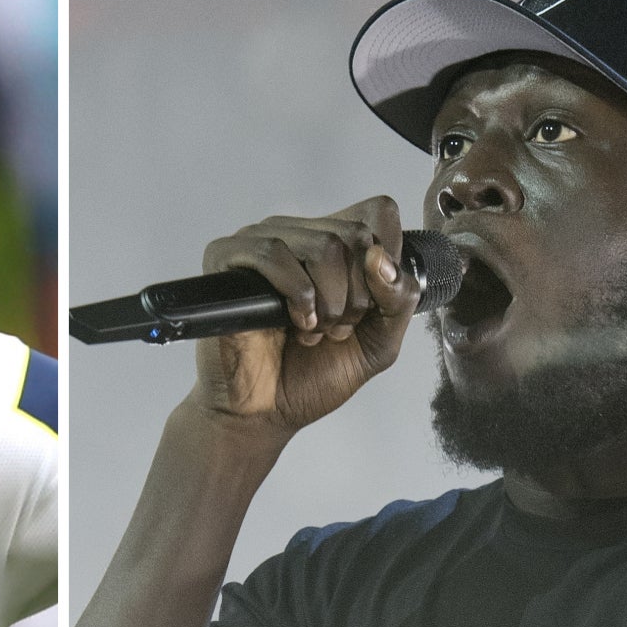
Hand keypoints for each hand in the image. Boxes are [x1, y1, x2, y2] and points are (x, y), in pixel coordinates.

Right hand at [189, 197, 420, 434]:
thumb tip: (379, 257)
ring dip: (328, 300)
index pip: (378, 213)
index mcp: (336, 244)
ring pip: (322, 244)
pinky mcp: (228, 259)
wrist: (265, 413)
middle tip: (335, 328)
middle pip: (355, 233)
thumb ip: (398, 299)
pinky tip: (295, 322)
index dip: (385, 264)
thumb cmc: (312, 376)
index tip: (367, 308)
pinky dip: (296, 293)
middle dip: (356, 296)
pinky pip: (273, 252)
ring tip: (313, 330)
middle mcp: (300, 236)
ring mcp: (263, 244)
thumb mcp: (379, 342)